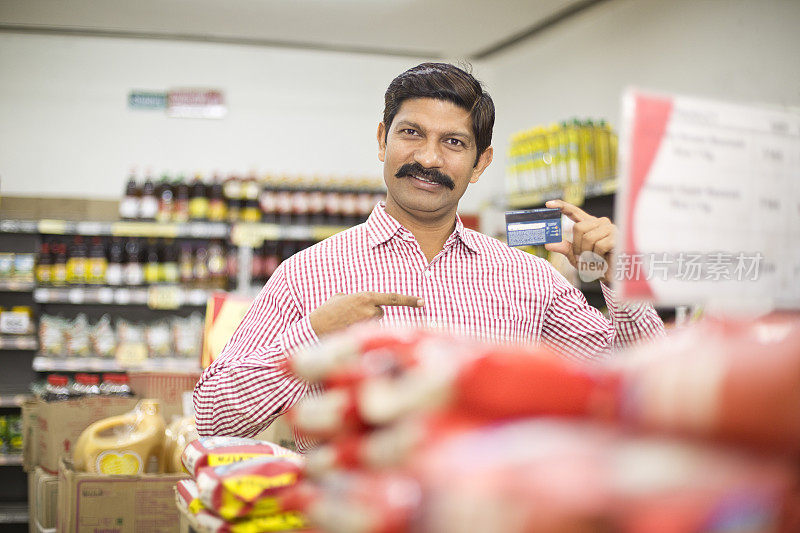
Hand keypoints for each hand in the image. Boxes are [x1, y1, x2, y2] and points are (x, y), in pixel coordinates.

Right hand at [309, 292, 424, 336]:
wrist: (315, 328)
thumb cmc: (326, 311)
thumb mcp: (340, 297)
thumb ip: (356, 298)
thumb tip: (363, 302)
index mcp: (365, 297)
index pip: (393, 298)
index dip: (409, 300)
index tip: (423, 302)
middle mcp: (369, 310)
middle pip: (380, 313)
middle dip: (369, 315)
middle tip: (351, 316)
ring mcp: (367, 324)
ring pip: (373, 324)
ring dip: (364, 324)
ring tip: (346, 324)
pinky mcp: (363, 335)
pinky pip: (367, 333)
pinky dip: (359, 332)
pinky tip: (346, 331)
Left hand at [544, 199, 616, 283]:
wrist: (613, 276)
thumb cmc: (596, 264)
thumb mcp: (576, 257)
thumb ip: (564, 248)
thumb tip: (548, 244)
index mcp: (589, 224)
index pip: (574, 211)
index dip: (562, 206)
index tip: (548, 204)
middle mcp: (600, 223)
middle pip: (578, 228)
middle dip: (577, 246)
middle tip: (583, 258)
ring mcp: (610, 228)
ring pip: (588, 238)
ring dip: (588, 254)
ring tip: (595, 261)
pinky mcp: (617, 237)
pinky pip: (599, 246)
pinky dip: (597, 257)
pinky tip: (603, 261)